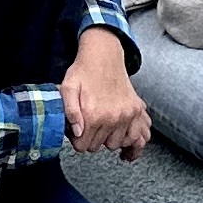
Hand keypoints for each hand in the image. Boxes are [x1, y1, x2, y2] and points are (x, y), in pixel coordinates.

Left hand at [59, 25, 150, 156]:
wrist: (104, 56)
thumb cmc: (83, 71)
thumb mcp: (67, 88)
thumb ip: (69, 111)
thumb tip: (78, 132)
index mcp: (93, 115)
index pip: (82, 146)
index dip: (76, 140)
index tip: (77, 130)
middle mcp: (112, 118)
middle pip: (97, 147)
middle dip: (90, 138)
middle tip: (88, 124)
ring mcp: (126, 115)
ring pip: (115, 144)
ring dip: (107, 138)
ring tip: (101, 125)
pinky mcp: (135, 110)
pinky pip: (135, 136)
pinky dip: (127, 137)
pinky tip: (118, 131)